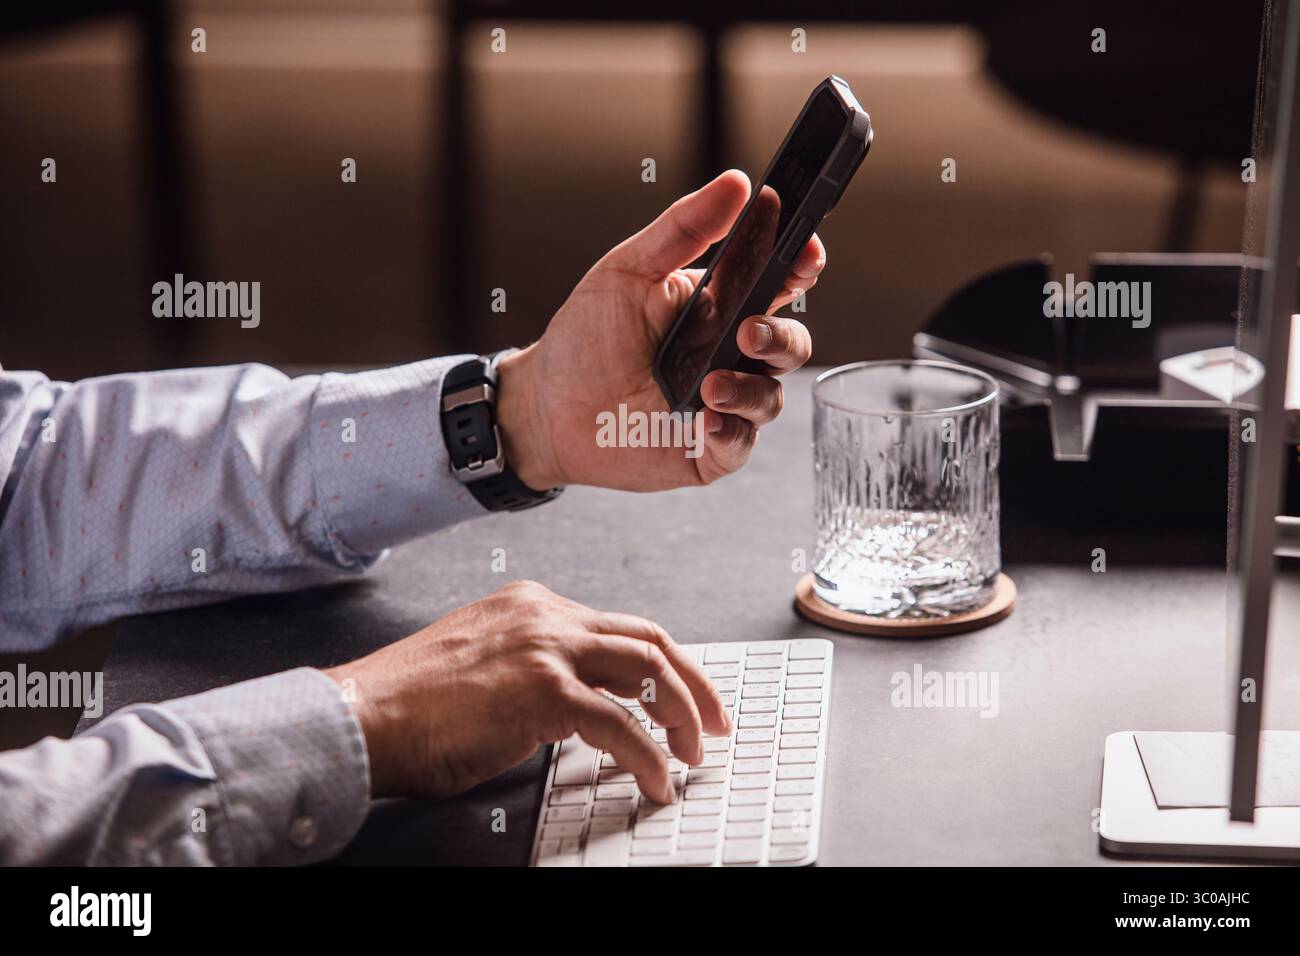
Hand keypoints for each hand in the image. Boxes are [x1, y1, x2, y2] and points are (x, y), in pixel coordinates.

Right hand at [324, 580, 730, 802]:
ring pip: (646, 670)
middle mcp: (544, 614)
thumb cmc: (411, 706)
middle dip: (691, 683)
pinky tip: (655, 780)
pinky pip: (619, 723)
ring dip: (680, 715)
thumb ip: (538, 672)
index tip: (685, 697)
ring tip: (690, 756)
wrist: (359, 716)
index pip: (619, 629)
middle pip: (647, 639)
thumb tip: (587, 710)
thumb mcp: (486, 668)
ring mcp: (544, 646)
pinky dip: (648, 755)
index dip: (662, 665)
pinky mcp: (540, 688)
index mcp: (532, 605)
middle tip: (713, 725)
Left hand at [496, 170, 821, 491]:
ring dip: (749, 390)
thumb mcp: (628, 270)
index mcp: (721, 306)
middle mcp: (731, 356)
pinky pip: (740, 445)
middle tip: (746, 332)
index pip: (780, 283)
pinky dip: (731, 433)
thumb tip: (737, 184)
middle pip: (790, 344)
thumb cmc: (586, 337)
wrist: (546, 405)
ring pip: (770, 398)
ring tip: (709, 386)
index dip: (801, 267)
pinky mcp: (708, 450)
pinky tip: (706, 421)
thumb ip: (683, 229)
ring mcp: (724, 405)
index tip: (805, 254)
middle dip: (780, 336)